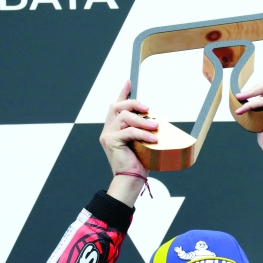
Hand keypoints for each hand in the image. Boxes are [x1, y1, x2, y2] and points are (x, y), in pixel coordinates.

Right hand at [100, 81, 157, 205]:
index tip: (129, 82)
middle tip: (148, 108)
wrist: (130, 180)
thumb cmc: (138, 164)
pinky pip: (129, 132)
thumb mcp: (142, 143)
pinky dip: (143, 134)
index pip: (116, 106)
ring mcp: (108, 135)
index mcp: (113, 129)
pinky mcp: (111, 141)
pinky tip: (153, 139)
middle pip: (117, 106)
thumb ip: (142, 131)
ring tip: (155, 127)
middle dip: (133, 103)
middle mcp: (107, 130)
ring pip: (124, 117)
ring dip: (142, 120)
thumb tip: (155, 122)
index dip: (122, 93)